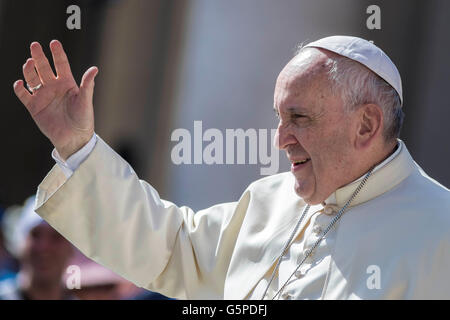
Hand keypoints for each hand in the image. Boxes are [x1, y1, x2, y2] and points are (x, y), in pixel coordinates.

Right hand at [13, 40, 97, 159]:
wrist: (74, 138)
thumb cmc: (83, 120)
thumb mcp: (85, 101)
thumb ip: (87, 85)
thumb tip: (94, 69)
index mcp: (67, 83)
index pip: (61, 64)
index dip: (57, 53)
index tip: (54, 42)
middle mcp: (54, 87)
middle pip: (43, 67)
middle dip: (39, 56)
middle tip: (35, 45)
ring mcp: (43, 96)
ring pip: (32, 78)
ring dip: (29, 70)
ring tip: (29, 63)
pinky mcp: (34, 107)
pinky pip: (23, 94)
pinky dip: (19, 88)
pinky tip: (20, 83)